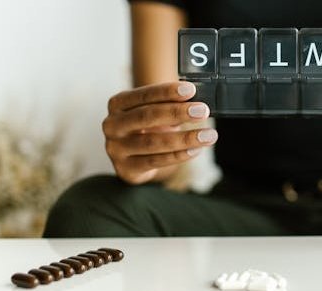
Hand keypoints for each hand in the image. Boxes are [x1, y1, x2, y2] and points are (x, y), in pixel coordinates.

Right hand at [102, 81, 216, 183]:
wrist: (133, 159)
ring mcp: (116, 148)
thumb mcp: (155, 113)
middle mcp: (112, 125)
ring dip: (184, 138)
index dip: (166, 92)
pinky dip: (179, 155)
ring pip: (153, 142)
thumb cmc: (148, 129)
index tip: (190, 90)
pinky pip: (156, 161)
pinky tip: (196, 150)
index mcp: (117, 104)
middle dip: (177, 112)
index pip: (142, 95)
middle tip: (203, 111)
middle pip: (146, 116)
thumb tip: (197, 104)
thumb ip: (170, 106)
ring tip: (208, 135)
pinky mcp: (126, 169)